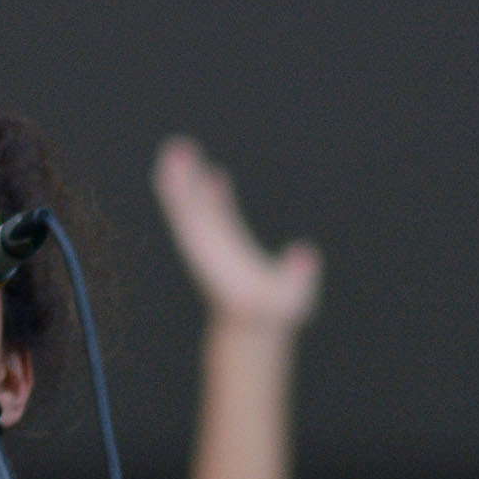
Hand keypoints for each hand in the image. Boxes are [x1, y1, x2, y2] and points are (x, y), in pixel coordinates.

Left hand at [152, 137, 321, 329]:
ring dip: (191, 180)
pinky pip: (214, 214)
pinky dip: (210, 194)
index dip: (192, 200)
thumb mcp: (289, 300)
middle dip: (184, 179)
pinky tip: (213, 172)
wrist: (253, 330)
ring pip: (197, 208)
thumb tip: (304, 255)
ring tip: (181, 148)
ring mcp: (214, 246)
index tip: (179, 178)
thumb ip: (295, 279)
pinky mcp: (224, 245)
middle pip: (192, 209)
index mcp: (221, 258)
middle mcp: (210, 249)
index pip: (202, 224)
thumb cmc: (274, 314)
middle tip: (175, 147)